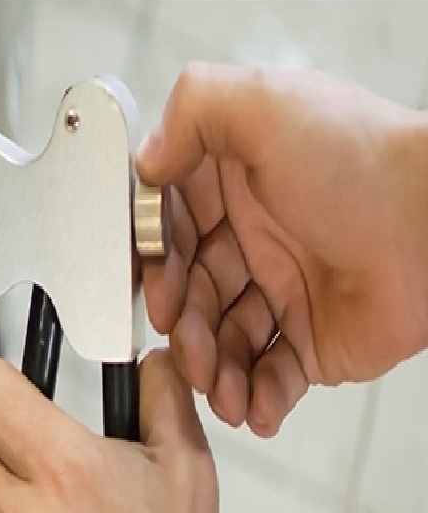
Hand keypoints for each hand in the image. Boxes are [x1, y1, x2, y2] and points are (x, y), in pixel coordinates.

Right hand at [138, 63, 427, 434]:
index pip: (168, 233)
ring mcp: (280, 291)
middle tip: (188, 342)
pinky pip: (270, 377)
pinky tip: (251, 408)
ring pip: (220, 342)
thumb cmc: (366, 162)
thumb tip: (146, 159)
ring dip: (211, 371)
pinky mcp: (312, 340)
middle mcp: (251, 238)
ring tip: (219, 387)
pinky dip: (255, 399)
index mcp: (232, 187)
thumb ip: (192, 112)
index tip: (156, 286)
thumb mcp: (265, 105)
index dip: (155, 264)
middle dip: (182, 326)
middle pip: (188, 294)